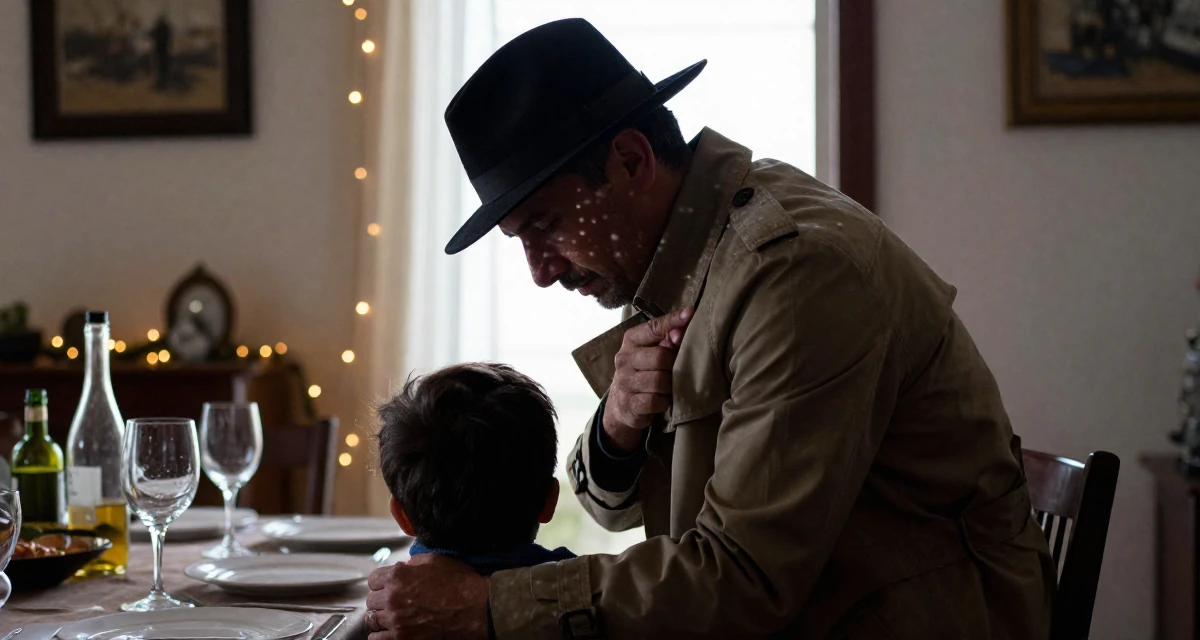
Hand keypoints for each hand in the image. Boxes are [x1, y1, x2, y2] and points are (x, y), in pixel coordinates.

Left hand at [365, 554, 489, 639]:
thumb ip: (414, 563)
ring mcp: (396, 620)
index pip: (373, 579)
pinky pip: (377, 639)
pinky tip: (391, 631)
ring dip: (381, 617)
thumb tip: (404, 567)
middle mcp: (392, 598)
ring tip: (393, 616)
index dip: (382, 581)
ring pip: (372, 620)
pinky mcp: (402, 639)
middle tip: (394, 601)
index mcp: (398, 576)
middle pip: (371, 600)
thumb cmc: (461, 584)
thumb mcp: (436, 561)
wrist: (477, 609)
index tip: (388, 585)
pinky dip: (381, 635)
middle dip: (382, 599)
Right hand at [602, 306, 692, 453]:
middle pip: (660, 357)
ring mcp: (624, 382)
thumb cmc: (643, 373)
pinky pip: (656, 401)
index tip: (691, 313)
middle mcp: (624, 359)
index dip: (673, 321)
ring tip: (669, 386)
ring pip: (660, 381)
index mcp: (630, 341)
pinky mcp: (629, 404)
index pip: (653, 327)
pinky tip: (662, 400)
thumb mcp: (651, 352)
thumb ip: (668, 339)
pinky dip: (664, 402)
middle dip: (673, 365)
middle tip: (675, 370)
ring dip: (670, 386)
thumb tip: (684, 326)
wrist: (621, 406)